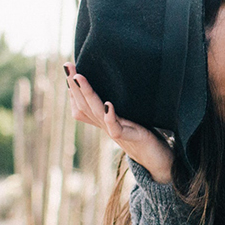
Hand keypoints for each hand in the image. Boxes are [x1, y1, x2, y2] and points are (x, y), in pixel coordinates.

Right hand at [63, 63, 173, 183]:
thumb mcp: (126, 115)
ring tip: (79, 77)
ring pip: (95, 112)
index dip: (73, 88)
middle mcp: (105, 125)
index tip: (68, 68)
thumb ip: (115, 102)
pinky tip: (108, 104)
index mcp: (102, 119)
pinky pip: (116, 128)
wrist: (157, 159)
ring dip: (87, 94)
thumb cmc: (142, 134)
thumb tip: (110, 79)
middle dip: (73, 85)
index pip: (81, 104)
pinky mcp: (130, 137)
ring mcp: (115, 131)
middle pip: (83, 105)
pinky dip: (110, 116)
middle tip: (67, 65)